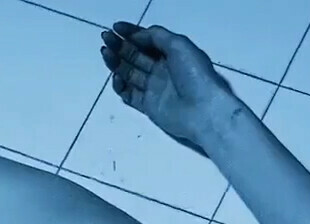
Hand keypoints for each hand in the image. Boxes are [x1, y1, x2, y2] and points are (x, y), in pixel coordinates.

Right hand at [100, 22, 236, 155]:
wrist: (203, 110)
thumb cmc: (194, 74)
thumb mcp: (179, 44)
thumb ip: (157, 35)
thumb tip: (138, 35)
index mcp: (172, 54)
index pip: (147, 40)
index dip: (131, 33)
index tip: (115, 28)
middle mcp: (162, 70)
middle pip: (135, 55)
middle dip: (120, 46)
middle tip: (106, 39)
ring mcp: (155, 88)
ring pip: (129, 73)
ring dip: (116, 62)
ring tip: (106, 53)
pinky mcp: (149, 106)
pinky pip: (130, 94)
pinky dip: (120, 86)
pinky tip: (116, 78)